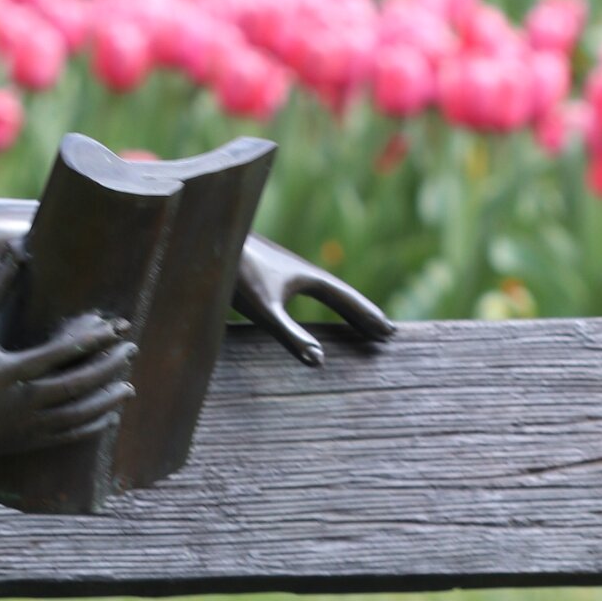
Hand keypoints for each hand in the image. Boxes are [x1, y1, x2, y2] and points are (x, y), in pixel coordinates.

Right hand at [0, 247, 136, 459]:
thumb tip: (16, 246)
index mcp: (7, 372)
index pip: (58, 355)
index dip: (89, 342)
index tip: (113, 329)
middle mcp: (20, 402)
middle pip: (76, 385)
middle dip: (107, 368)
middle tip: (131, 350)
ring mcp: (24, 427)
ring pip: (76, 415)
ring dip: (105, 400)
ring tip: (129, 386)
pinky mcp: (25, 443)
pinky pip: (66, 436)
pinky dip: (91, 426)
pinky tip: (109, 415)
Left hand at [232, 233, 393, 367]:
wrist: (212, 239)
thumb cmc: (237, 274)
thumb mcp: (265, 311)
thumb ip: (292, 336)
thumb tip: (320, 361)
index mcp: (310, 278)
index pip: (348, 301)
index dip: (367, 318)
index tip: (389, 332)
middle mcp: (303, 271)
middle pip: (342, 296)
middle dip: (363, 314)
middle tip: (385, 331)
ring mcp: (288, 270)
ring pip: (327, 291)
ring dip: (346, 307)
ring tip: (358, 321)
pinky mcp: (273, 271)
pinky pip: (309, 290)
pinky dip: (323, 301)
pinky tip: (317, 302)